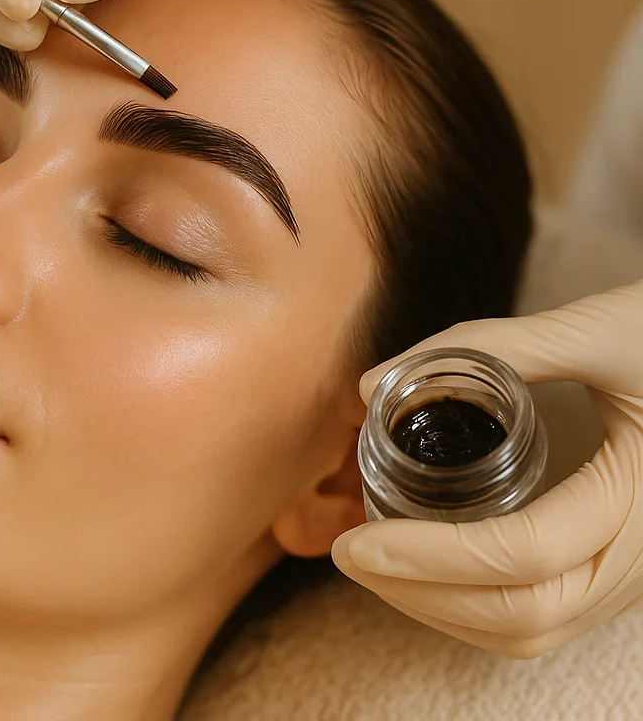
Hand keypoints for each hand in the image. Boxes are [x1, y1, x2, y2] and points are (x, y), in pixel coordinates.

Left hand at [332, 279, 642, 656]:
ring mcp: (637, 574)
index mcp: (642, 501)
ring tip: (377, 567)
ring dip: (444, 611)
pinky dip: (476, 610)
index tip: (354, 543)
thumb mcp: (596, 329)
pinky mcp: (621, 569)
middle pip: (523, 615)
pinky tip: (429, 571)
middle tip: (349, 555)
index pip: (521, 558)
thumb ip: (487, 348)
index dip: (426, 559)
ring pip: (534, 632)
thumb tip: (372, 384)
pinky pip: (547, 618)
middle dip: (422, 595)